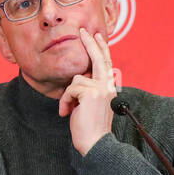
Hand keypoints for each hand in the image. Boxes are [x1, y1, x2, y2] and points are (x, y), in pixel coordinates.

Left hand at [60, 27, 117, 155]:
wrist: (95, 143)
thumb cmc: (89, 126)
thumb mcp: (90, 104)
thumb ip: (89, 89)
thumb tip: (80, 77)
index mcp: (109, 88)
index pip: (105, 64)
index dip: (101, 50)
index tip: (96, 36)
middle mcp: (108, 86)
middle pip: (99, 59)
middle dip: (90, 44)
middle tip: (83, 30)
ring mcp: (101, 89)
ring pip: (75, 80)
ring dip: (67, 96)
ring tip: (69, 110)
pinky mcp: (91, 93)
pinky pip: (70, 89)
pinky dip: (64, 102)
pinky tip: (67, 113)